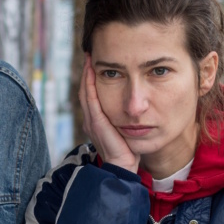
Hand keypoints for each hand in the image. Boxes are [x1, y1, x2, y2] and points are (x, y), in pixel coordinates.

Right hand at [79, 55, 138, 172]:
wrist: (123, 169)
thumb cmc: (128, 153)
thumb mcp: (126, 133)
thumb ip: (126, 122)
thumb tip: (138, 111)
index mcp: (96, 122)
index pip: (91, 96)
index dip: (92, 80)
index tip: (96, 64)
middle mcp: (90, 120)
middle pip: (85, 91)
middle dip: (88, 73)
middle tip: (90, 55)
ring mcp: (91, 121)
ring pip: (86, 92)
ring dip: (87, 74)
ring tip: (89, 59)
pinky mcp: (96, 123)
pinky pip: (91, 99)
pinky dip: (90, 84)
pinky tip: (92, 71)